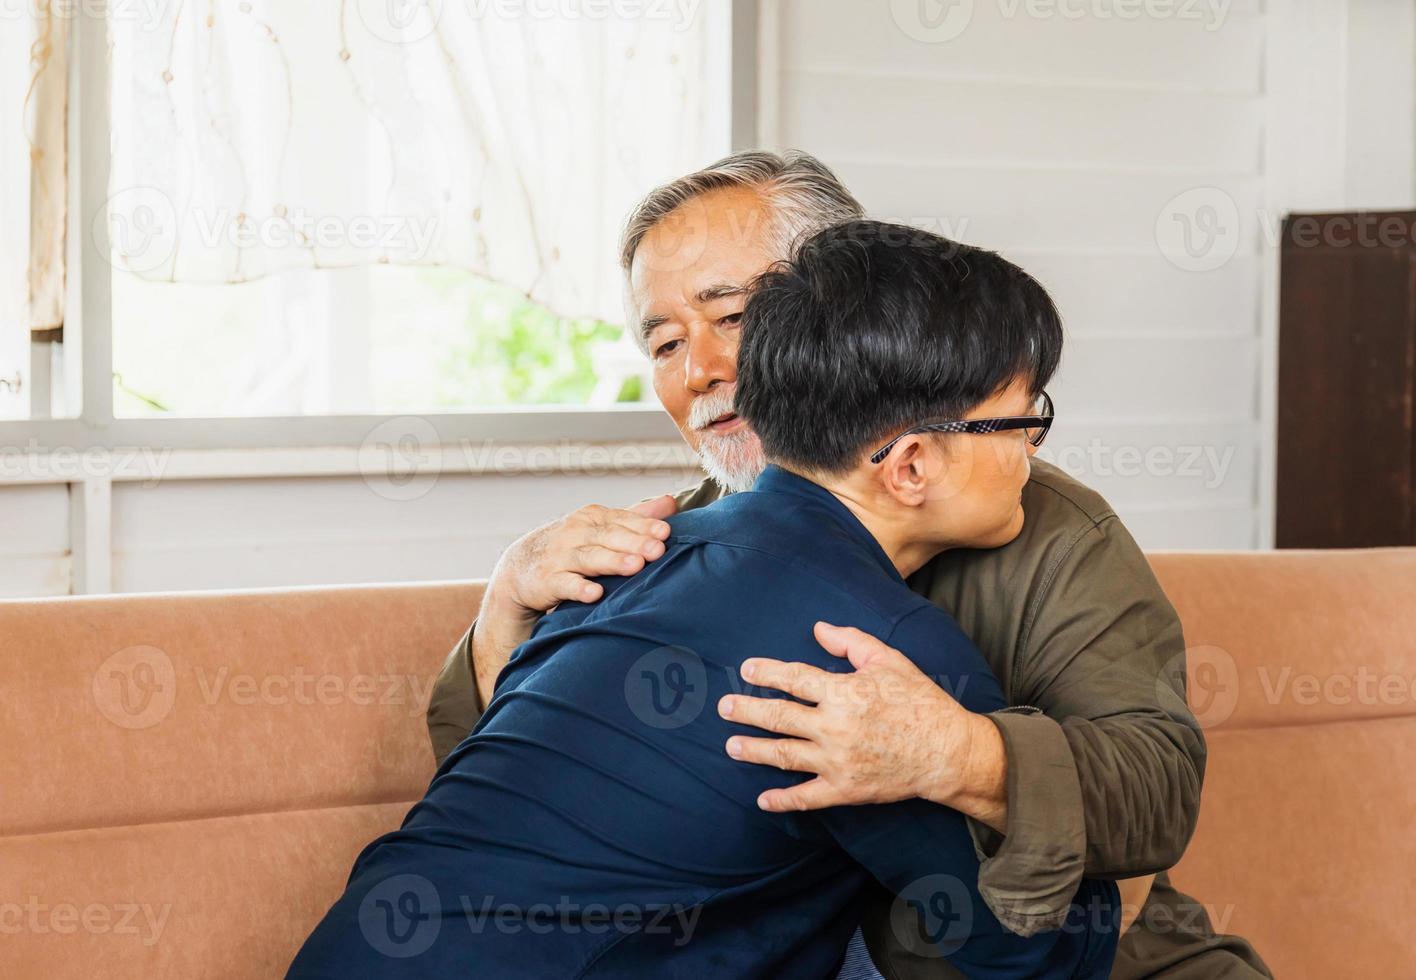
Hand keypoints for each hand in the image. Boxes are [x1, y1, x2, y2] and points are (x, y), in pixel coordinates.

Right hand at [472, 496, 676, 704]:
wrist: (521, 567)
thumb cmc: (572, 545)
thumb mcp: (600, 527)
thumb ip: (635, 516)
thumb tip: (671, 502)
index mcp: (592, 517)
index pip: (622, 519)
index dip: (644, 526)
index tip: (666, 532)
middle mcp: (576, 533)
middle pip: (609, 536)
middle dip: (634, 542)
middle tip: (658, 549)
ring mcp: (560, 556)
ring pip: (589, 558)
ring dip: (612, 562)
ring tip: (635, 566)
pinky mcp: (548, 581)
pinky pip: (564, 584)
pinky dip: (579, 588)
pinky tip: (595, 594)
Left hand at [717, 622, 1006, 825]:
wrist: (947, 752)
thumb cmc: (920, 702)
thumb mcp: (889, 661)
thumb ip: (851, 641)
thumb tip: (818, 628)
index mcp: (844, 692)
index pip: (794, 678)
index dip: (767, 672)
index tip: (748, 669)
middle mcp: (834, 727)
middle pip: (779, 716)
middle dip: (747, 710)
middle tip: (724, 707)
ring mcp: (836, 761)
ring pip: (784, 755)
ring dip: (754, 750)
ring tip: (731, 746)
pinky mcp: (845, 789)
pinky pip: (806, 798)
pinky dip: (782, 801)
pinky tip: (762, 800)